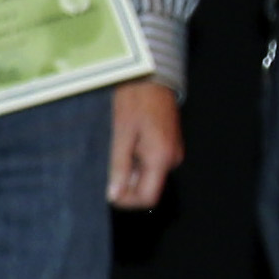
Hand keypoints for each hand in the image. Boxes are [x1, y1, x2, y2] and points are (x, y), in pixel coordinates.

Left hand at [108, 79, 181, 210]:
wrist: (151, 78)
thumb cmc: (134, 102)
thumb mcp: (121, 134)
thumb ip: (119, 166)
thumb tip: (114, 195)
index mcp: (162, 158)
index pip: (148, 197)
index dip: (126, 200)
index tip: (107, 192)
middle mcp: (172, 159)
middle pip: (148, 188)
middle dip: (125, 184)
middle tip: (106, 167)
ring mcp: (173, 152)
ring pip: (148, 176)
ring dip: (129, 172)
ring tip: (115, 152)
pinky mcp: (169, 146)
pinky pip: (151, 163)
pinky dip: (135, 161)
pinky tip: (124, 146)